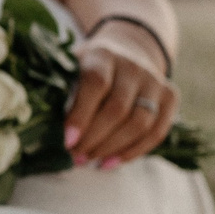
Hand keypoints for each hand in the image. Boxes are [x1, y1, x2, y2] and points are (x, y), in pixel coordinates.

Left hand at [65, 34, 176, 168]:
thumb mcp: (70, 68)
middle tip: (75, 156)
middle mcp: (133, 66)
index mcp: (103, 54)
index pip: (96, 84)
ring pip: (140, 123)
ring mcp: (155, 80)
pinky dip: (133, 152)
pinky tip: (110, 163)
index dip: (81, 115)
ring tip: (90, 161)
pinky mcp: (170, 96)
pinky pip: (157, 131)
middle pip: (118, 109)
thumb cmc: (87, 68)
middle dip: (94, 139)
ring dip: (113, 148)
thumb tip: (44, 132)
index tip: (67, 141)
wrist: (126, 50)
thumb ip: (61, 92)